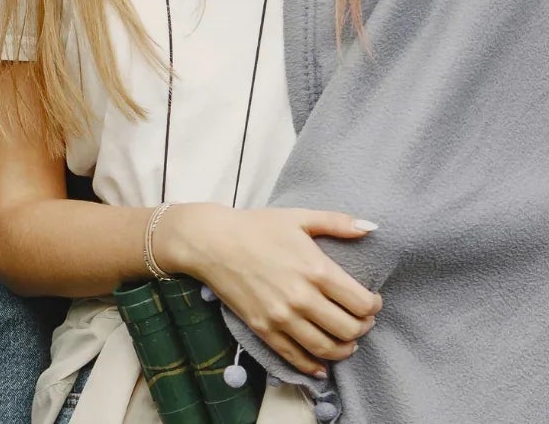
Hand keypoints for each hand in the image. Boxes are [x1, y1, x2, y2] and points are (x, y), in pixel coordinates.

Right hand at [160, 204, 380, 375]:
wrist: (209, 241)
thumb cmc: (255, 226)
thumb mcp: (298, 217)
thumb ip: (337, 222)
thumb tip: (372, 228)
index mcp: (316, 270)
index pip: (362, 304)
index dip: (374, 306)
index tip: (371, 300)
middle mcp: (302, 298)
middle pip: (350, 330)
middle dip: (363, 327)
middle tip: (361, 320)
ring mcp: (281, 317)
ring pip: (327, 349)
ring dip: (344, 349)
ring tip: (346, 341)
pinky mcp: (263, 328)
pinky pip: (294, 357)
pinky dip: (313, 367)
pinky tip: (321, 366)